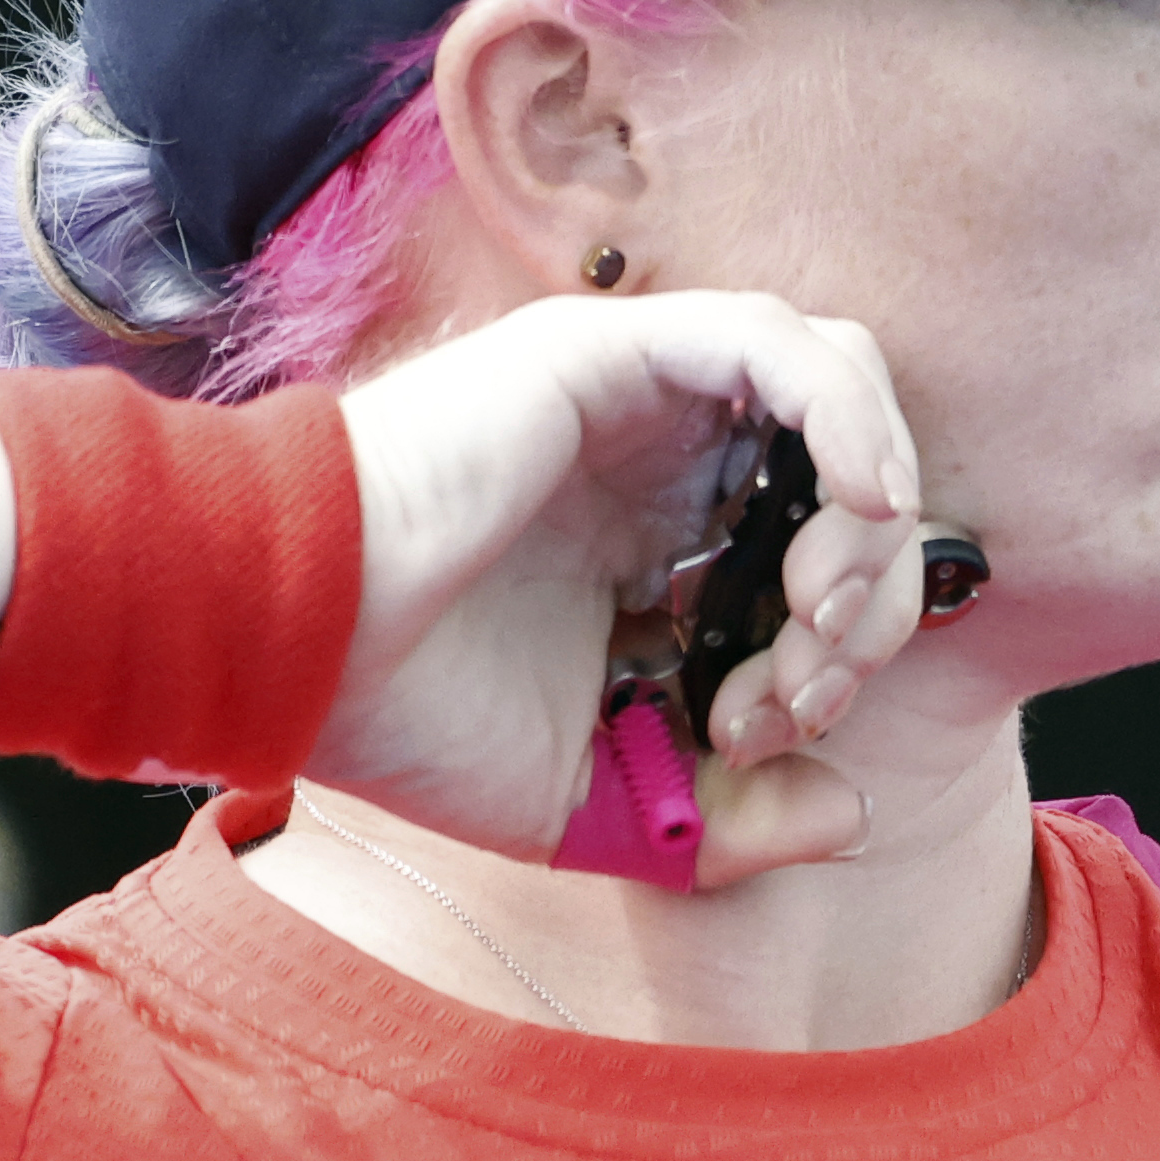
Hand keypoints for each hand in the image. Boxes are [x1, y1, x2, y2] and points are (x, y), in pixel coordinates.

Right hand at [321, 290, 932, 883]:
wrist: (291, 649)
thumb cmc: (412, 719)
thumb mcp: (599, 800)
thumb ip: (727, 819)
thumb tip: (856, 809)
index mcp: (660, 548)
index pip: (818, 559)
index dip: (835, 652)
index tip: (760, 733)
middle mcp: (663, 460)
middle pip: (849, 475)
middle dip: (864, 596)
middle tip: (801, 681)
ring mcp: (640, 397)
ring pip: (836, 388)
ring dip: (868, 501)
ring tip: (822, 603)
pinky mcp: (610, 351)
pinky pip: (776, 341)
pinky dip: (846, 411)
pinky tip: (861, 502)